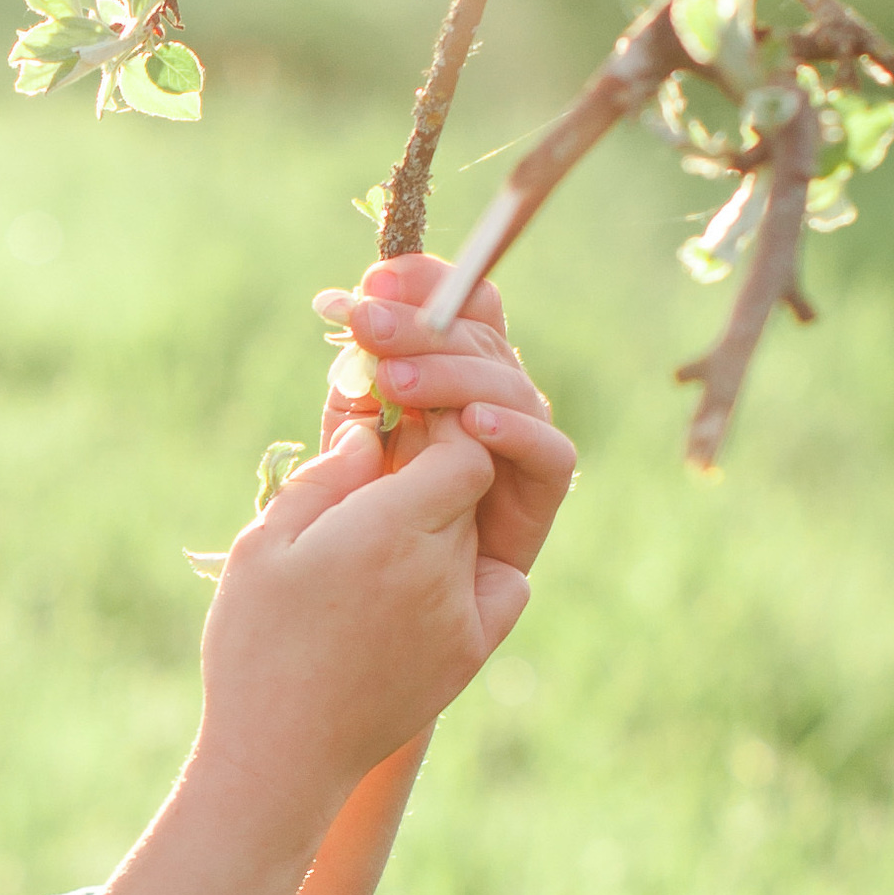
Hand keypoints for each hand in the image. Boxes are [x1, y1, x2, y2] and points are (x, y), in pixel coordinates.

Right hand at [197, 417, 519, 837]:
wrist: (279, 756)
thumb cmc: (255, 644)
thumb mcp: (263, 545)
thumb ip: (325, 478)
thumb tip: (372, 434)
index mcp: (389, 530)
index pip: (461, 448)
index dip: (435, 430)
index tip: (397, 428)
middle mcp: (441, 568)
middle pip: (471, 488)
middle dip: (434, 473)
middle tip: (383, 478)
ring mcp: (463, 614)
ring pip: (477, 534)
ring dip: (443, 522)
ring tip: (381, 542)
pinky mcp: (471, 653)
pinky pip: (502, 587)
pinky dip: (474, 570)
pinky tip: (422, 578)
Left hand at [313, 253, 575, 575]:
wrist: (371, 615)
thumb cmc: (356, 521)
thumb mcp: (346, 438)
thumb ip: (356, 385)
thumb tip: (346, 314)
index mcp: (448, 373)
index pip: (458, 306)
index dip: (427, 282)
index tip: (375, 279)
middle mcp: (491, 398)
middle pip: (479, 338)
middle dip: (419, 323)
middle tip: (365, 322)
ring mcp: (520, 442)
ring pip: (509, 387)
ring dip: (452, 375)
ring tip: (396, 380)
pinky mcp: (540, 494)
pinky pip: (547, 454)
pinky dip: (514, 433)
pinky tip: (472, 424)